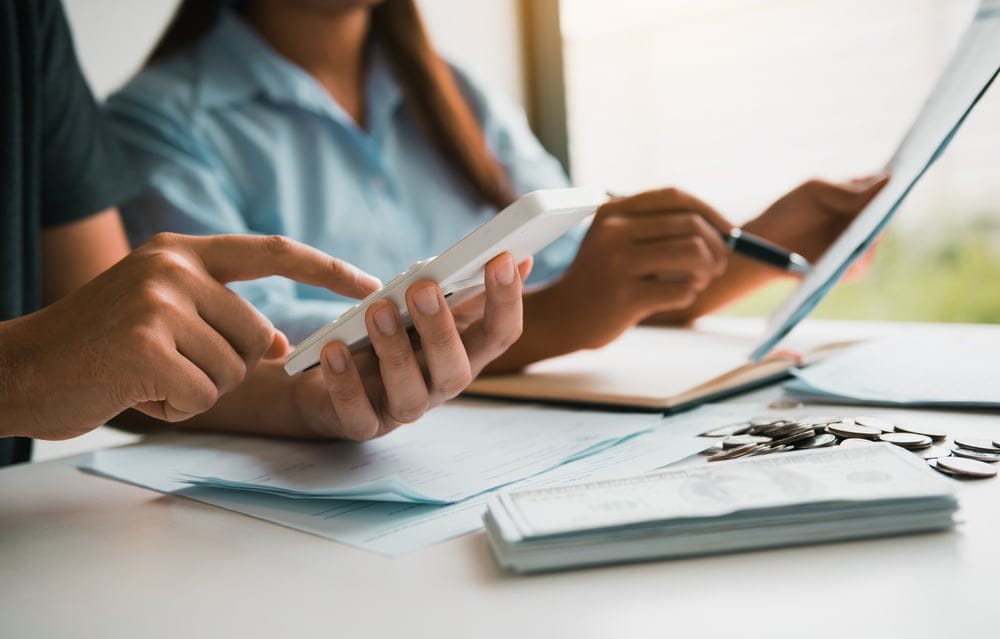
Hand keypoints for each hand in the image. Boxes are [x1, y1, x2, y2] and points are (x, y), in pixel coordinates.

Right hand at [0, 233, 380, 439]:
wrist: (18, 368)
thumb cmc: (98, 348)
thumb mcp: (163, 315)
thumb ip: (222, 317)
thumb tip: (282, 345)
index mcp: (182, 252)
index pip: (274, 252)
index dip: (327, 269)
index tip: (372, 285)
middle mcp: (174, 267)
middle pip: (258, 335)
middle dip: (226, 366)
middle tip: (167, 366)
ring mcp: (159, 303)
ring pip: (234, 370)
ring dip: (197, 389)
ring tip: (145, 375)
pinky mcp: (146, 346)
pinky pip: (202, 396)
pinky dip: (175, 407)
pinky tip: (134, 391)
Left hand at [290, 253, 528, 440]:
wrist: (331, 379)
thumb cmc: (390, 337)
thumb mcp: (425, 311)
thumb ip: (463, 291)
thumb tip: (516, 259)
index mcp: (463, 355)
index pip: (500, 335)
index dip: (506, 301)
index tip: (501, 260)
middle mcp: (440, 387)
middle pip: (457, 371)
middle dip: (441, 329)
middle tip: (422, 288)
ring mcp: (402, 409)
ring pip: (410, 395)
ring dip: (395, 352)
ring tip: (377, 311)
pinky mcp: (362, 425)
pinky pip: (357, 414)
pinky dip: (346, 383)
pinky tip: (334, 349)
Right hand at [544, 188, 730, 349]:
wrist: (564, 316)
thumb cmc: (603, 278)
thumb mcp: (616, 239)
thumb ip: (656, 226)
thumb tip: (723, 228)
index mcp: (613, 211)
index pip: (675, 197)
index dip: (710, 212)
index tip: (730, 233)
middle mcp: (613, 231)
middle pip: (690, 224)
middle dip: (717, 247)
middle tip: (717, 267)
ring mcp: (618, 264)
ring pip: (693, 253)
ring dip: (706, 270)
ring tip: (697, 282)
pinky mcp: (626, 297)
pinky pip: (682, 290)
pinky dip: (688, 295)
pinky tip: (675, 299)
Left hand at [749, 175, 889, 267]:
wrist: (766, 247)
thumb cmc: (789, 212)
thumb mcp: (815, 192)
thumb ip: (848, 190)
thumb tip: (888, 180)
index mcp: (859, 198)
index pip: (885, 189)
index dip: (896, 183)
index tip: (905, 172)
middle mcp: (865, 222)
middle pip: (886, 214)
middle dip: (887, 207)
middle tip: (886, 200)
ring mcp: (861, 247)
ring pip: (876, 239)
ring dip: (872, 233)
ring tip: (866, 225)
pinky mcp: (853, 270)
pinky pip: (863, 263)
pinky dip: (859, 257)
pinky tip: (853, 252)